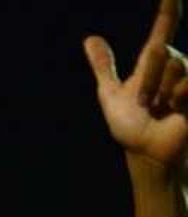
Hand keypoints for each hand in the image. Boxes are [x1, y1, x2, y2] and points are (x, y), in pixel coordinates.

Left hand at [85, 0, 187, 173]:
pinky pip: (186, 83)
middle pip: (159, 51)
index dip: (168, 9)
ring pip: (174, 65)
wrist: (147, 150)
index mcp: (155, 62)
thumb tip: (90, 38)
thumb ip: (104, 66)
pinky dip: (176, 98)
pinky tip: (177, 111)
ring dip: (158, 92)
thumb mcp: (111, 94)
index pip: (163, 28)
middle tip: (144, 102)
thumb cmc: (131, 127)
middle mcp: (175, 65)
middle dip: (146, 80)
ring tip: (159, 108)